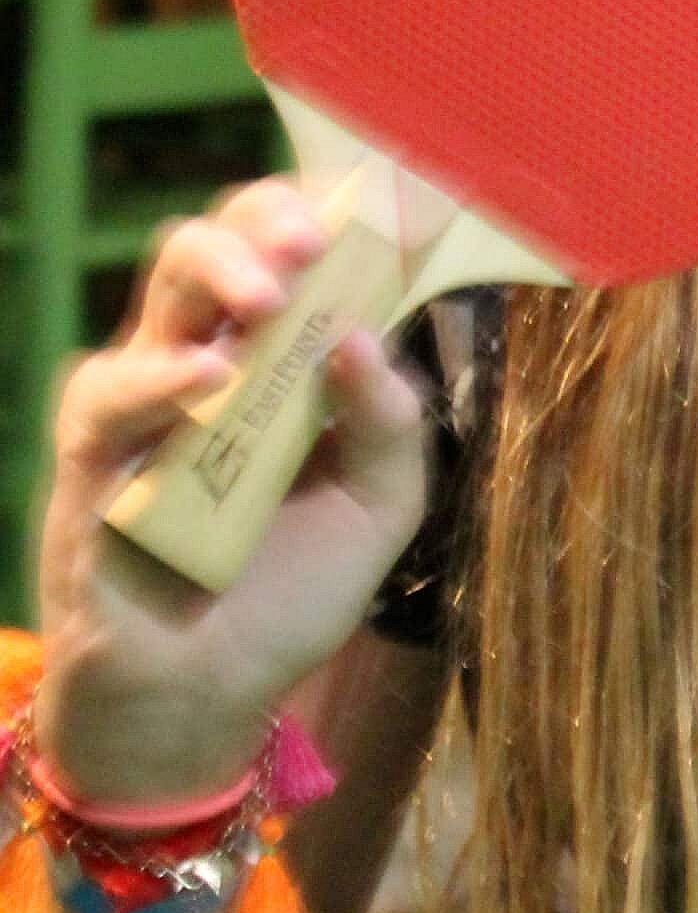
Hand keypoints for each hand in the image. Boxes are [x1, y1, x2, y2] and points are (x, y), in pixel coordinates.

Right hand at [36, 181, 429, 802]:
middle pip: (215, 249)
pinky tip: (209, 384)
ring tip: (270, 300)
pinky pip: (111, 395)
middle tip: (311, 242)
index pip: (288, 259)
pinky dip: (162, 381)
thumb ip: (391, 427)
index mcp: (278, 363)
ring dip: (216, 275)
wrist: (208, 698)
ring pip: (161, 294)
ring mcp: (145, 404)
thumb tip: (364, 341)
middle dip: (263, 224)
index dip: (320, 220)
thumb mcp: (375, 510)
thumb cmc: (287, 595)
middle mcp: (207, 363)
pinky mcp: (92, 459)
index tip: (373, 214)